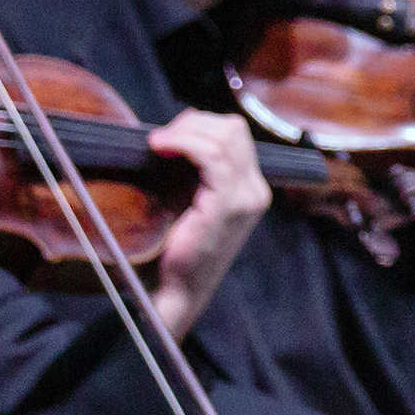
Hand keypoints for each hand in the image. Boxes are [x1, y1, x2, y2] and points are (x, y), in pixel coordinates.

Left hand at [145, 110, 272, 336]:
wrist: (178, 291)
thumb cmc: (178, 248)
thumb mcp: (193, 201)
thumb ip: (196, 170)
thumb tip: (180, 130)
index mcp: (251, 188)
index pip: (236, 135)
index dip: (202, 125)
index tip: (170, 135)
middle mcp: (255, 190)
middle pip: (235, 129)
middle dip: (195, 124)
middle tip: (162, 138)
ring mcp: (246, 197)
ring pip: (224, 137)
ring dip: (186, 131)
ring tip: (158, 142)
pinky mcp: (227, 204)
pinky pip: (211, 156)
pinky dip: (185, 143)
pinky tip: (163, 148)